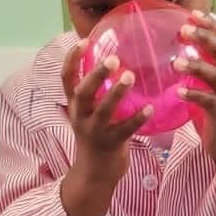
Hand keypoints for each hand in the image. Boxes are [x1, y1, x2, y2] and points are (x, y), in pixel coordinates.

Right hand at [61, 43, 148, 169]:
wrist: (95, 174)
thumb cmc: (97, 136)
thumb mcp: (89, 113)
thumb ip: (96, 93)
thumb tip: (115, 63)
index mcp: (75, 106)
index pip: (66, 79)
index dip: (72, 59)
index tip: (84, 41)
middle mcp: (81, 116)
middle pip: (82, 92)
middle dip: (96, 75)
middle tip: (114, 60)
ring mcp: (95, 131)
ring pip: (103, 110)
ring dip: (116, 93)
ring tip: (130, 77)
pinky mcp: (110, 144)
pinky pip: (125, 130)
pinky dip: (137, 119)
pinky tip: (149, 109)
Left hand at [175, 13, 215, 194]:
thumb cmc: (213, 113)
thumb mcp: (206, 86)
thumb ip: (198, 69)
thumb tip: (175, 51)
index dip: (210, 25)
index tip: (193, 13)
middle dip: (204, 37)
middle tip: (183, 29)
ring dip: (196, 65)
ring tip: (176, 62)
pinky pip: (208, 101)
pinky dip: (194, 94)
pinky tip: (179, 91)